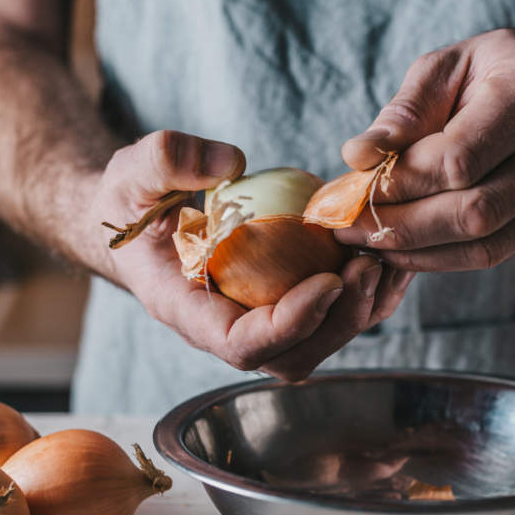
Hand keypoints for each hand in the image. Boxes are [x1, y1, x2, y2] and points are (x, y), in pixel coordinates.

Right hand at [93, 130, 413, 380]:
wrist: (134, 217)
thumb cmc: (128, 199)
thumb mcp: (131, 171)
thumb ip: (166, 160)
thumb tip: (231, 163)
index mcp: (185, 310)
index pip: (241, 344)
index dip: (289, 324)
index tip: (328, 280)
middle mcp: (224, 327)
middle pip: (292, 355)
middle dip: (338, 321)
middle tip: (368, 264)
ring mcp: (253, 319)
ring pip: (317, 343)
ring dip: (360, 310)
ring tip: (385, 257)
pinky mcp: (278, 302)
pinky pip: (328, 315)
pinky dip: (363, 294)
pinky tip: (384, 254)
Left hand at [339, 29, 514, 270]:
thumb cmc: (487, 72)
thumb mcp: (443, 69)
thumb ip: (402, 113)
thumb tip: (357, 157)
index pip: (460, 159)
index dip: (402, 183)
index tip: (354, 191)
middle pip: (476, 210)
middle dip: (404, 225)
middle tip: (350, 228)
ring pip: (486, 243)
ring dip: (418, 251)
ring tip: (369, 241)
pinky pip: (495, 254)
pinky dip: (441, 258)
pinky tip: (403, 250)